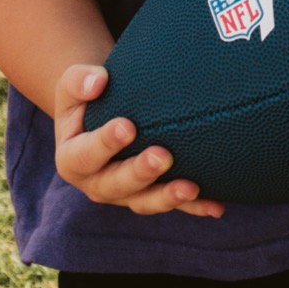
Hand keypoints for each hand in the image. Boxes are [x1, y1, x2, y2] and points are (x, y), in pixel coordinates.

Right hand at [53, 65, 224, 217]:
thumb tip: (98, 82)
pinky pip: (173, 205)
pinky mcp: (150, 196)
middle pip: (117, 184)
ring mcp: (125, 194)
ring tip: (191, 187)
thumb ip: (78, 81)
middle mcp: (97, 183)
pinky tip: (216, 206)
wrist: (101, 113)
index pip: (86, 155)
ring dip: (168, 197)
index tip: (127, 126)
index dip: (105, 143)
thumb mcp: (72, 85)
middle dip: (140, 173)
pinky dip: (195, 207)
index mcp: (72, 160)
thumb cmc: (87, 96)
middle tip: (163, 156)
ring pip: (145, 201)